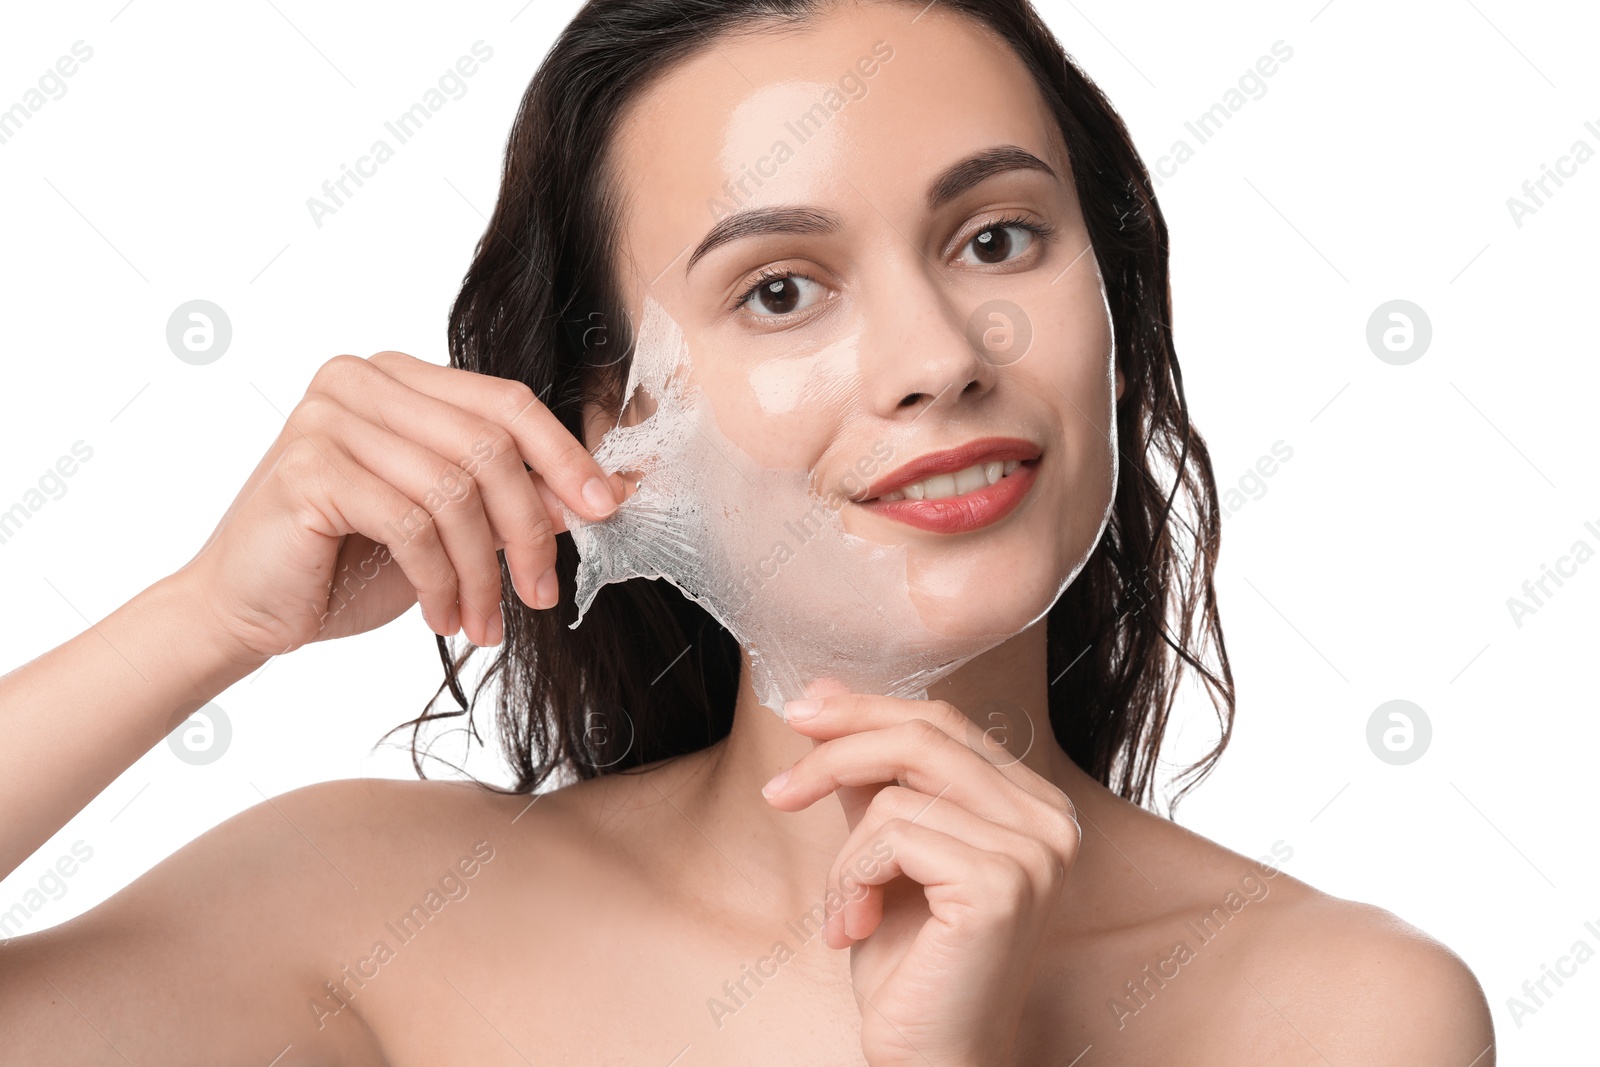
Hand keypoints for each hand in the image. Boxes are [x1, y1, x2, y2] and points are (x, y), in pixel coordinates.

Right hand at [173, 351, 630, 662]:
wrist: (245, 609)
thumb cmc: (345, 563)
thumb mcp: (449, 525)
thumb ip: (509, 497)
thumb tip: (596, 495)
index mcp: (399, 376)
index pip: (506, 401)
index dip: (565, 455)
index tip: (606, 507)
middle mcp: (360, 380)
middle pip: (488, 445)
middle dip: (529, 529)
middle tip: (540, 593)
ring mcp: (328, 417)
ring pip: (455, 490)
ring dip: (483, 572)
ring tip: (482, 622)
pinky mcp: (308, 468)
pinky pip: (412, 523)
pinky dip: (440, 580)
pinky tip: (442, 617)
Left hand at [761, 688, 1079, 1066]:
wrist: (928, 1055)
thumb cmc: (910, 963)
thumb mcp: (882, 851)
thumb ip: (868, 775)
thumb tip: (825, 692)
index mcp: (1033, 804)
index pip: (945, 723)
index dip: (866, 710)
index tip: (800, 713)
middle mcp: (1050, 821)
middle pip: (924, 736)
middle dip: (837, 751)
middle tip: (778, 791)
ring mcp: (1033, 852)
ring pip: (897, 792)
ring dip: (844, 858)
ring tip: (842, 914)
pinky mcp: (1000, 884)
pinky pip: (891, 837)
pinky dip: (851, 880)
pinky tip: (852, 929)